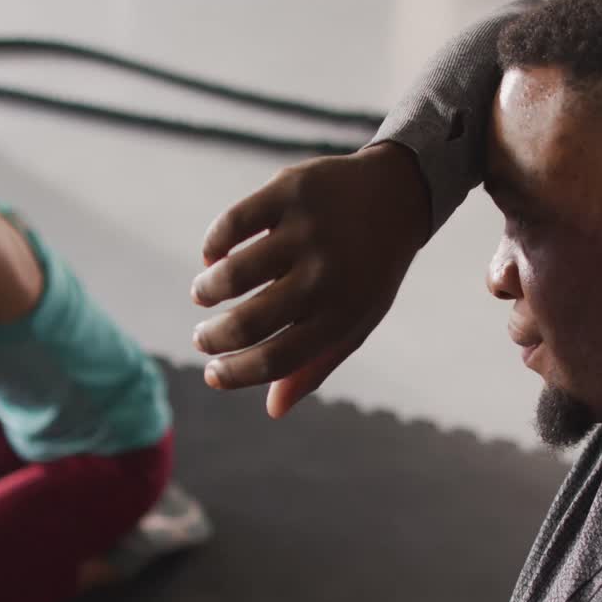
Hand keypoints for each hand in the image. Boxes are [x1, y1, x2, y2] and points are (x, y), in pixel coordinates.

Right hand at [192, 142, 430, 417]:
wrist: (398, 195)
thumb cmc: (368, 271)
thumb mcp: (354, 320)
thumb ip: (315, 365)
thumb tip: (272, 410)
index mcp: (343, 315)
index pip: (276, 360)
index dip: (235, 374)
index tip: (213, 373)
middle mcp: (325, 275)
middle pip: (247, 322)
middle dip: (212, 338)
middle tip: (202, 338)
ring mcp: (306, 231)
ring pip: (231, 274)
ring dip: (206, 291)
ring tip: (203, 296)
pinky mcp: (289, 191)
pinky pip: (231, 225)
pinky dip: (213, 247)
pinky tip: (213, 257)